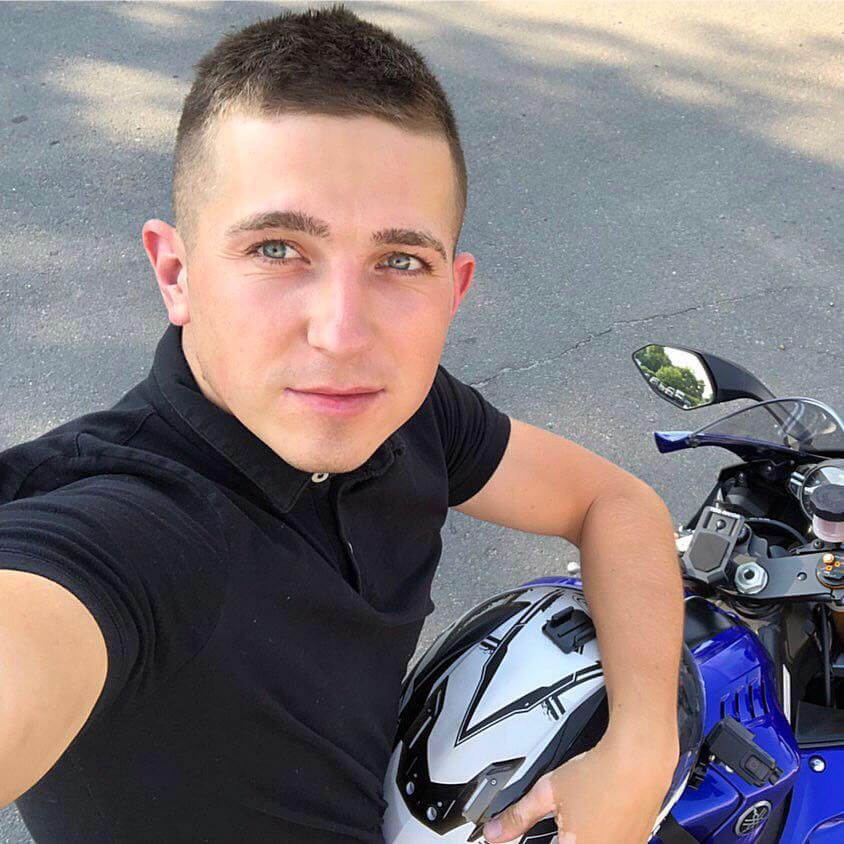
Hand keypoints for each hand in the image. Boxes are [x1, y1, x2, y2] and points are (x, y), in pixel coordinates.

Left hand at [482, 729, 678, 843]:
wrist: (639, 760)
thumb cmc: (599, 774)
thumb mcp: (548, 793)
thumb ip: (518, 817)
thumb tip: (494, 833)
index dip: (537, 840)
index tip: (537, 833)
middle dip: (560, 835)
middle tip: (565, 817)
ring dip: (581, 834)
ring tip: (581, 812)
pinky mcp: (637, 841)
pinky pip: (610, 840)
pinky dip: (601, 831)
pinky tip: (598, 811)